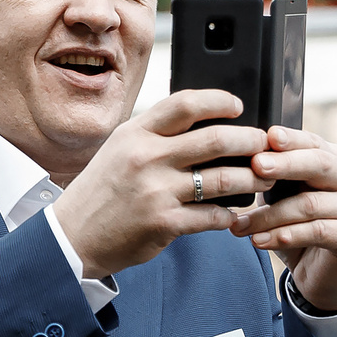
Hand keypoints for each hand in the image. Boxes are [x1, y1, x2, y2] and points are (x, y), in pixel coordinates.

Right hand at [51, 91, 272, 277]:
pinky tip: (233, 213)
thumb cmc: (102, 191)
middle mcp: (147, 158)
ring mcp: (156, 192)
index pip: (185, 104)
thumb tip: (201, 120)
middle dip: (250, 141)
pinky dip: (229, 215)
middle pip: (216, 139)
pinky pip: (212, 216)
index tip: (238, 107)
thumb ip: (155, 133)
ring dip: (251, 180)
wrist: (72, 236)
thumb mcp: (120, 149)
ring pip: (223, 179)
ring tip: (263, 179)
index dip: (219, 101)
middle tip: (264, 146)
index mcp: (136, 133)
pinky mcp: (164, 223)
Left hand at [230, 127, 336, 309]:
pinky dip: (285, 236)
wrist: (323, 276)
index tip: (268, 135)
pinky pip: (317, 231)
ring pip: (309, 204)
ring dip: (269, 216)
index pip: (313, 143)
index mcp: (335, 161)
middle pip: (319, 164)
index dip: (292, 139)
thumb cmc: (299, 230)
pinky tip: (260, 241)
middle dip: (284, 164)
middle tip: (256, 166)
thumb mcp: (283, 199)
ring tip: (239, 226)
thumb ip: (271, 179)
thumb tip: (236, 162)